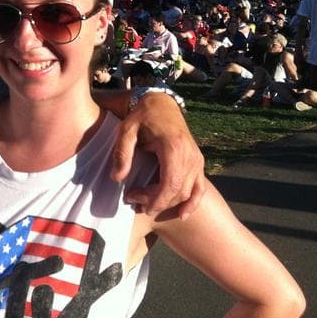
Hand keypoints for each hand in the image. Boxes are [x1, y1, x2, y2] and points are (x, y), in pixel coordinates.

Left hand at [112, 92, 205, 218]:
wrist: (161, 103)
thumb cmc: (142, 116)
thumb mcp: (126, 130)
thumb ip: (121, 153)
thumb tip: (116, 178)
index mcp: (174, 147)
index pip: (170, 184)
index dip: (155, 199)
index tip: (137, 203)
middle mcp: (190, 155)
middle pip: (178, 191)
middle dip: (156, 202)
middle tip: (134, 200)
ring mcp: (197, 159)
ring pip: (187, 192)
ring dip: (168, 202)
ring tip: (145, 201)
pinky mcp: (198, 162)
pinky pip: (200, 187)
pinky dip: (193, 202)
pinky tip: (182, 214)